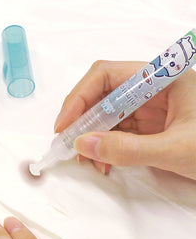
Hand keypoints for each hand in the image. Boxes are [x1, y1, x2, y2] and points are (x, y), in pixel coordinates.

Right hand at [54, 60, 195, 178]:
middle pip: (101, 95)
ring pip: (105, 115)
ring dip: (90, 138)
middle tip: (67, 146)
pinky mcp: (148, 127)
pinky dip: (103, 147)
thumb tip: (82, 144)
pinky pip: (115, 132)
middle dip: (81, 121)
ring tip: (87, 161)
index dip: (79, 98)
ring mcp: (149, 108)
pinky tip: (103, 163)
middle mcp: (151, 89)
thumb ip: (128, 149)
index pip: (107, 75)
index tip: (64, 126)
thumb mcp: (175, 149)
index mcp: (162, 78)